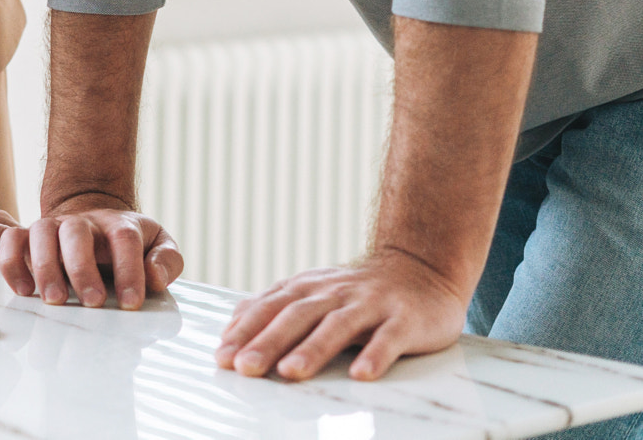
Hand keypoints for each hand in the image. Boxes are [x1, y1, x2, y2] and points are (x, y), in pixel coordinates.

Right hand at [0, 194, 183, 309]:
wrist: (95, 221)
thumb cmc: (129, 244)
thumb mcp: (158, 245)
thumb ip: (167, 260)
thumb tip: (154, 278)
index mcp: (119, 224)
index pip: (125, 238)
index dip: (129, 270)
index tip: (131, 304)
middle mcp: (84, 222)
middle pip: (77, 231)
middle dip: (83, 268)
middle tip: (93, 302)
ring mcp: (54, 227)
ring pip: (41, 232)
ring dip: (45, 266)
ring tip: (54, 300)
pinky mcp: (30, 238)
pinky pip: (11, 240)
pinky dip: (11, 262)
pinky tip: (24, 290)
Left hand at [215, 247, 467, 381]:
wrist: (421, 269)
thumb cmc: (357, 292)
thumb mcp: (312, 292)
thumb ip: (275, 308)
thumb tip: (230, 330)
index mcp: (308, 288)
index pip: (269, 308)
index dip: (245, 331)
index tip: (222, 357)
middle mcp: (335, 293)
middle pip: (297, 316)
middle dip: (268, 342)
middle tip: (244, 368)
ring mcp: (370, 304)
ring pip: (338, 326)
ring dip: (313, 349)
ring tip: (290, 372)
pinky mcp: (405, 319)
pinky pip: (389, 338)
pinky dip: (374, 355)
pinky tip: (360, 374)